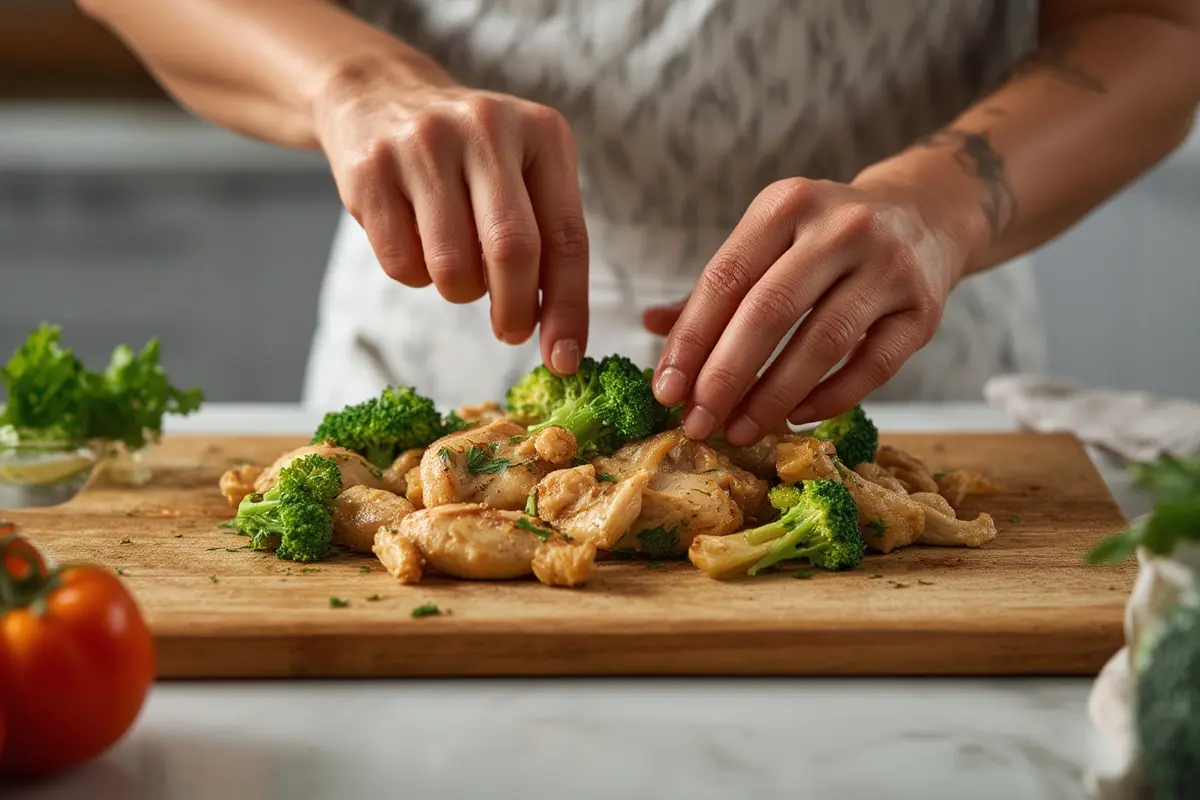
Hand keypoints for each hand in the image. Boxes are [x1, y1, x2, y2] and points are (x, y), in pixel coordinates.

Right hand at [312, 57, 588, 374]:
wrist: (381, 98)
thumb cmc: (470, 158)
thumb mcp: (524, 175)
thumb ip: (548, 243)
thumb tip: (559, 337)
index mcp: (543, 133)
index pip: (566, 237)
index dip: (568, 307)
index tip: (564, 359)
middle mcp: (486, 128)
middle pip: (512, 250)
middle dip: (514, 311)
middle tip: (510, 332)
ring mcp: (424, 144)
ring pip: (452, 266)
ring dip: (459, 291)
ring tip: (457, 265)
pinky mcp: (372, 170)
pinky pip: (401, 264)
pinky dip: (415, 275)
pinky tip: (415, 240)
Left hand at [647, 173, 982, 445]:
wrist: (926, 214)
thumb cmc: (825, 238)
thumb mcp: (769, 239)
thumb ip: (714, 287)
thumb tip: (648, 325)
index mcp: (786, 205)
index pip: (725, 279)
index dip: (691, 340)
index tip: (667, 390)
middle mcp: (840, 228)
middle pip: (769, 312)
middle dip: (725, 376)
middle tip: (697, 421)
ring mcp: (888, 267)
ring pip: (822, 343)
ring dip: (773, 396)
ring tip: (739, 429)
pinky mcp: (924, 309)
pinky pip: (873, 366)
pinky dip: (829, 397)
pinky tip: (795, 416)